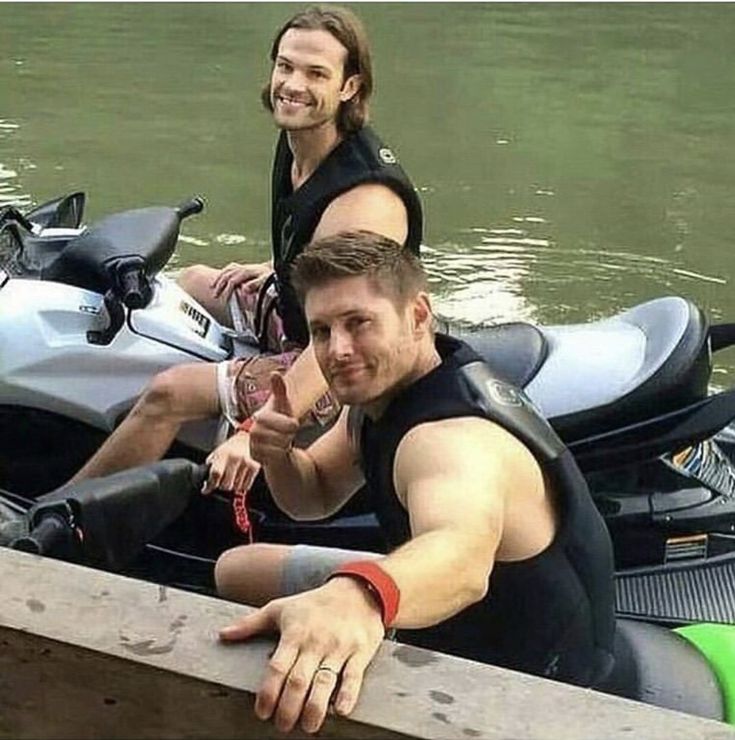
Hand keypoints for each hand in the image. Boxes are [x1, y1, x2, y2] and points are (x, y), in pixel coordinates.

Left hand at [203, 431, 260, 493]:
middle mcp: (235, 458)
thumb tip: (207, 487)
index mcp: (223, 454)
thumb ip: (211, 468)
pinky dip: (242, 486)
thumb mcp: (217, 453)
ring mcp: (246, 463)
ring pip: (236, 488)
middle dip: (221, 485)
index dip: (210, 484)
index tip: (206, 489)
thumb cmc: (230, 447)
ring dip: (232, 485)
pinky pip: (246, 486)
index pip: (216, 474)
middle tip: (222, 480)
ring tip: (232, 477)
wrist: (248, 438)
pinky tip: (240, 478)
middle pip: (226, 484)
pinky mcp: (255, 467)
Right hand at [211, 262, 272, 299]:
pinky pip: (228, 269)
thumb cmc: (270, 276)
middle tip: (216, 296)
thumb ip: (255, 285)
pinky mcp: (242, 267)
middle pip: (226, 276)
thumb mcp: (265, 281)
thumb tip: (245, 290)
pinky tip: (220, 278)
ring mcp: (241, 266)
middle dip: (219, 286)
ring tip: (213, 288)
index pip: (232, 281)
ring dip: (218, 279)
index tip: (225, 299)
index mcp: (246, 271)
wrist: (273, 269)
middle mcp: (242, 268)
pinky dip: (222, 273)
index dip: (227, 291)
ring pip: (226, 271)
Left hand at [219, 577, 383, 733]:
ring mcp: (339, 648)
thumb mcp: (281, 607)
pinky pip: (354, 676)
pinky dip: (348, 694)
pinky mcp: (360, 652)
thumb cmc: (314, 603)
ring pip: (325, 682)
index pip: (277, 667)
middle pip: (299, 680)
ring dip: (315, 708)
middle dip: (289, 707)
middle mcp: (316, 642)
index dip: (268, 692)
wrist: (357, 590)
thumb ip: (251, 623)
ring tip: (307, 726)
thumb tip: (222, 635)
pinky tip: (340, 711)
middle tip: (282, 725)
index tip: (262, 712)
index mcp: (295, 633)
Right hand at [249, 373, 299, 466]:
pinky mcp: (256, 458)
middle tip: (290, 434)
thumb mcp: (283, 405)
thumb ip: (279, 390)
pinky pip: (273, 457)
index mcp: (260, 416)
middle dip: (287, 434)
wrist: (278, 444)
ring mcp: (253, 445)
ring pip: (275, 446)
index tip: (295, 424)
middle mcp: (254, 430)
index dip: (285, 423)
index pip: (269, 419)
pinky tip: (281, 451)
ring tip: (285, 441)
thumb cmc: (281, 423)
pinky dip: (281, 454)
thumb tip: (274, 373)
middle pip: (275, 434)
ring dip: (285, 444)